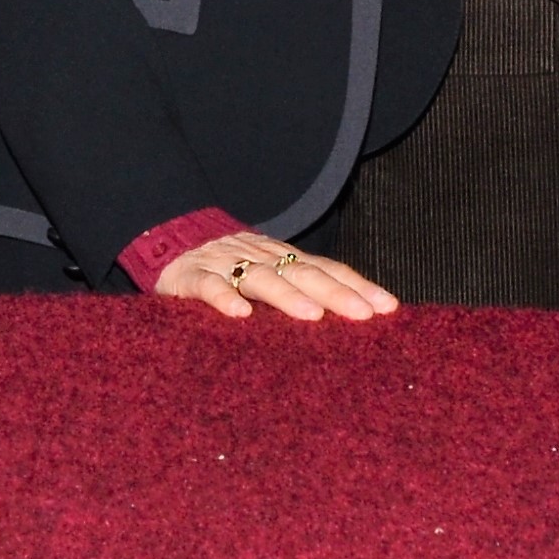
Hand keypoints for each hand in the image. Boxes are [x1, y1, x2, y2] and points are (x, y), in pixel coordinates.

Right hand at [154, 235, 398, 323]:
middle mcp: (260, 258)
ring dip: (288, 297)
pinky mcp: (190, 279)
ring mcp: (226, 266)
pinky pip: (208, 287)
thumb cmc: (229, 271)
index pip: (327, 269)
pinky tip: (240, 316)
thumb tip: (351, 314)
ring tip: (314, 316)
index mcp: (283, 259)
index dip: (357, 285)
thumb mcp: (267, 277)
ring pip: (261, 279)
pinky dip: (224, 299)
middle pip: (303, 273)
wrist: (170, 241)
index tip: (388, 307)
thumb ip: (300, 290)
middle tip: (365, 315)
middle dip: (337, 293)